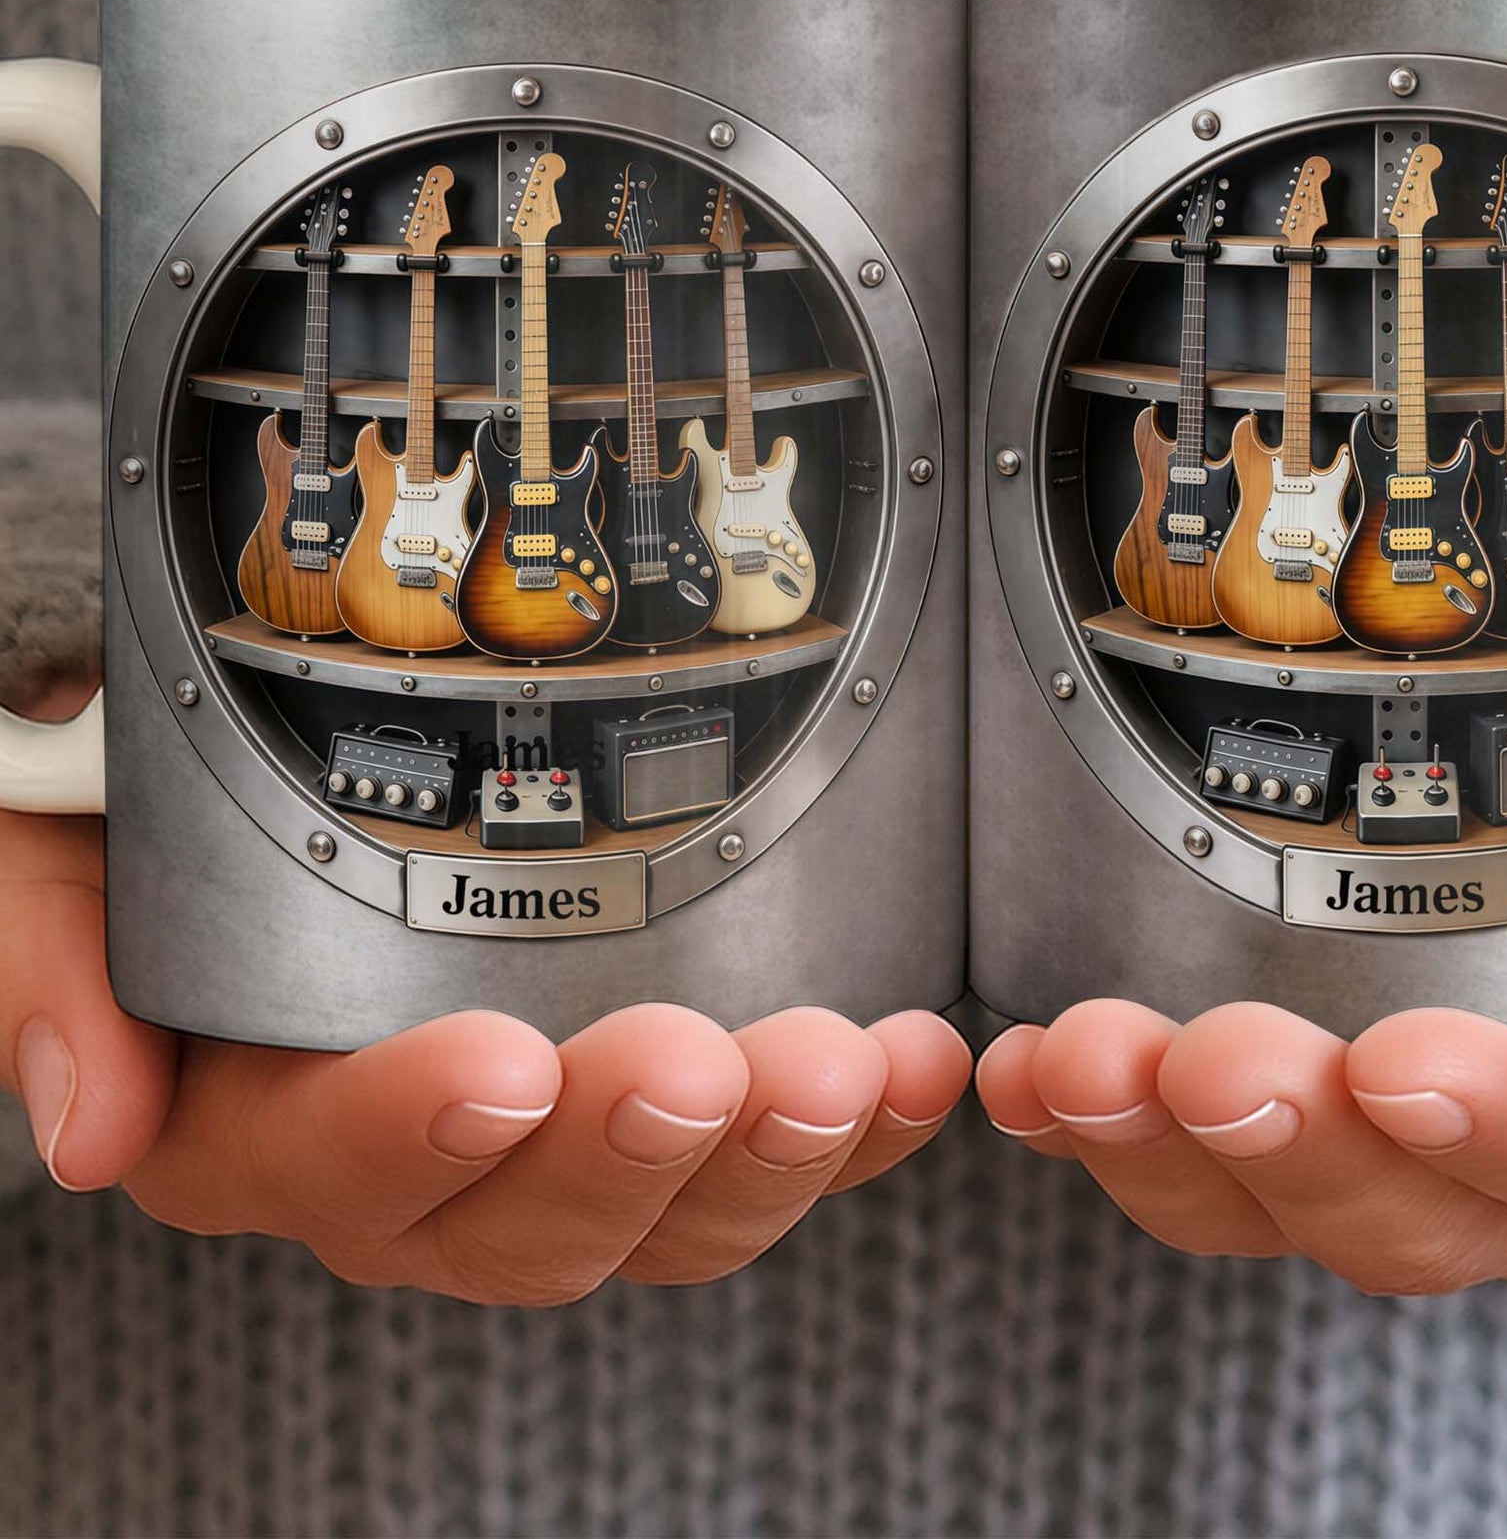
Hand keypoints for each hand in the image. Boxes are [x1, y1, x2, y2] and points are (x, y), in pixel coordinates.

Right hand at [2, 681, 969, 1299]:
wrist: (275, 779)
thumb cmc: (157, 810)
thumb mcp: (51, 856)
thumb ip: (51, 970)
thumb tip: (84, 1134)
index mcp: (258, 1124)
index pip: (333, 1164)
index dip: (413, 1131)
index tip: (498, 1061)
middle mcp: (416, 1165)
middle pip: (528, 1222)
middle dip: (629, 1149)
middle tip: (708, 1057)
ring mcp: (552, 1141)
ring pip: (670, 1211)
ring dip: (770, 1155)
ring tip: (852, 1069)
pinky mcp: (664, 1096)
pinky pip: (766, 1145)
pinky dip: (859, 1121)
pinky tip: (925, 1060)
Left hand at [975, 622, 1506, 1289]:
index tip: (1407, 1058)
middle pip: (1414, 1207)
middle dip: (1294, 1141)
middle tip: (1201, 1053)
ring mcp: (1405, 1132)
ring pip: (1279, 1194)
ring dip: (1163, 1141)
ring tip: (1080, 1059)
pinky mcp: (1299, 1089)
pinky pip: (1193, 1143)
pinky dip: (1101, 1116)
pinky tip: (1031, 1071)